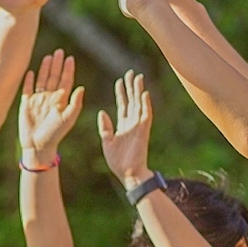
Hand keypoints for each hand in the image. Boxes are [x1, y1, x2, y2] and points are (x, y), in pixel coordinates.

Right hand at [17, 50, 83, 166]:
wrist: (38, 145)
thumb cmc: (55, 134)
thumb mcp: (68, 119)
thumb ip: (75, 104)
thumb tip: (81, 88)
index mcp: (61, 101)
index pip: (65, 81)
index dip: (68, 70)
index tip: (70, 58)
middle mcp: (50, 99)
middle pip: (54, 77)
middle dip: (57, 65)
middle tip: (59, 52)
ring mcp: (38, 101)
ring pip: (42, 80)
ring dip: (45, 69)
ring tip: (48, 57)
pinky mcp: (26, 104)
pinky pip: (28, 89)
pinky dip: (29, 80)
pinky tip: (31, 71)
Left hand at [97, 70, 153, 189]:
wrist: (127, 174)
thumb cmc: (117, 161)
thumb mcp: (107, 141)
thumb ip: (105, 127)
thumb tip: (102, 112)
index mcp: (123, 126)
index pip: (123, 105)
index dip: (121, 93)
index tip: (119, 81)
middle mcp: (132, 123)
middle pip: (132, 101)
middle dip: (131, 87)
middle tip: (130, 73)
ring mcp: (139, 126)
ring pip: (139, 104)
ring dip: (138, 91)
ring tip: (138, 77)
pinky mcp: (143, 131)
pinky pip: (145, 115)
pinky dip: (145, 104)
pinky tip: (144, 93)